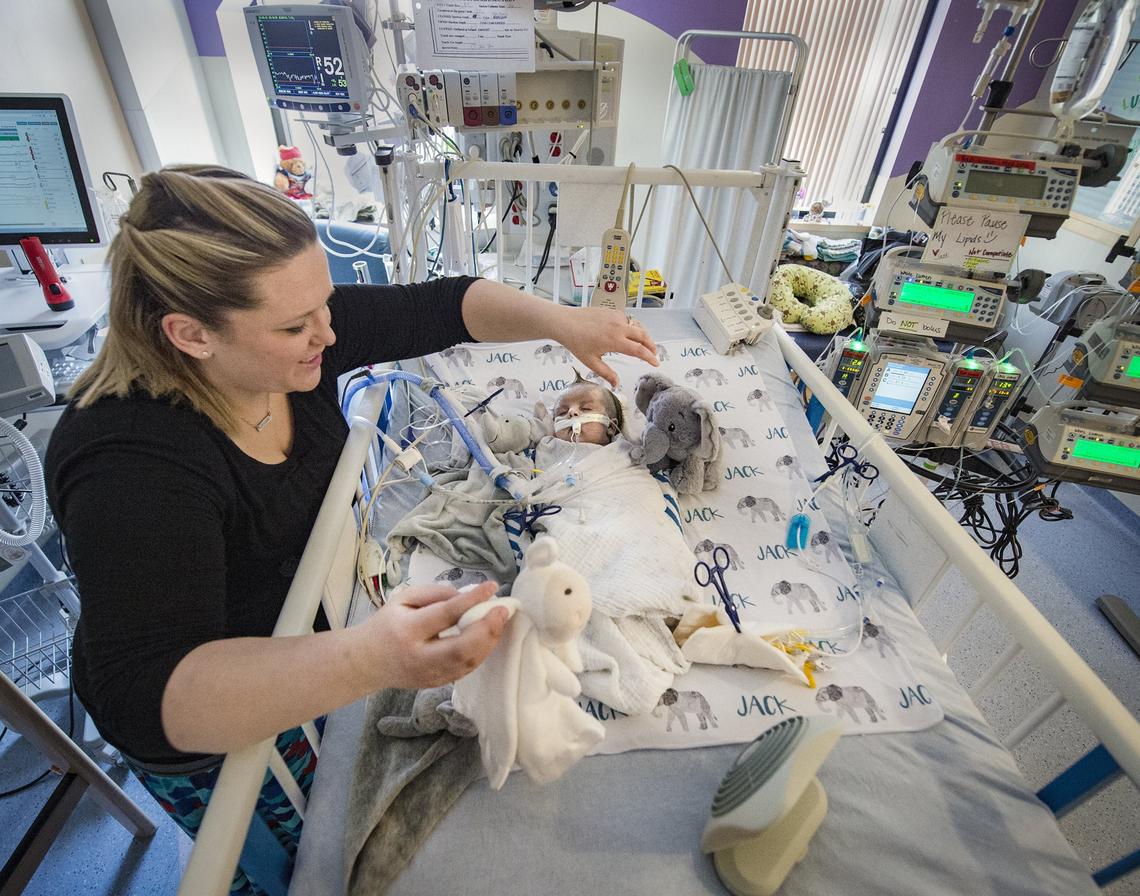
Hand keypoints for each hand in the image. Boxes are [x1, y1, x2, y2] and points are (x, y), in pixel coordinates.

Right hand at [361, 581, 506, 688]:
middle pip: (462, 647)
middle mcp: (419, 656)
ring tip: (500, 621)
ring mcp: (429, 675)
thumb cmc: (387, 624)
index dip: (472, 600)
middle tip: (503, 610)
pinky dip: (481, 653)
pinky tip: (488, 637)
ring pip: (468, 662)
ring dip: (489, 641)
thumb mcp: (403, 599)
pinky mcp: (436, 685)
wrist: (367, 662)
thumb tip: (467, 595)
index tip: (492, 587)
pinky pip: (465, 670)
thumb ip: (435, 593)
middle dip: (488, 628)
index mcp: (407, 630)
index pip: (446, 614)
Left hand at [554, 307, 657, 387]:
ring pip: (637, 326)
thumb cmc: (576, 343)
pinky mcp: (612, 311)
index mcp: (615, 341)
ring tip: (645, 344)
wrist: (565, 322)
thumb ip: (606, 373)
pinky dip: (633, 327)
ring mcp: (616, 317)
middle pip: (643, 336)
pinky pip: (628, 319)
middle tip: (654, 354)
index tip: (656, 363)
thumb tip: (616, 384)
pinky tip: (630, 333)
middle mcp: (619, 327)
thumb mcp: (591, 362)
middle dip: (651, 345)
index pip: (639, 350)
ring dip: (644, 335)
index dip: (650, 358)